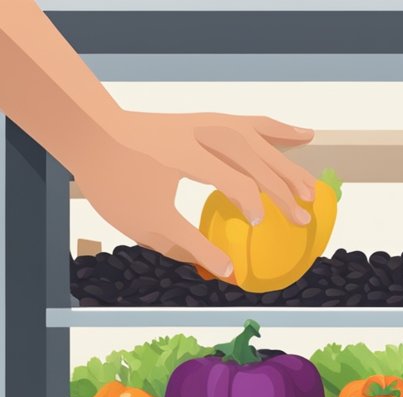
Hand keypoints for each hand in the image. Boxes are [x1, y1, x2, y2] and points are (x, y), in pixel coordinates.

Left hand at [72, 111, 316, 277]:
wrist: (89, 131)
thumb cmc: (113, 179)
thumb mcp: (146, 223)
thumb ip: (189, 247)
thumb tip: (228, 271)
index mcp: (184, 156)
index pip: (229, 178)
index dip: (249, 202)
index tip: (261, 225)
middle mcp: (200, 134)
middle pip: (252, 157)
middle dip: (281, 188)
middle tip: (305, 217)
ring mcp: (206, 123)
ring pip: (258, 139)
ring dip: (288, 163)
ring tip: (313, 186)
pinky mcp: (207, 119)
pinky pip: (250, 124)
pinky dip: (277, 131)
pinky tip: (302, 136)